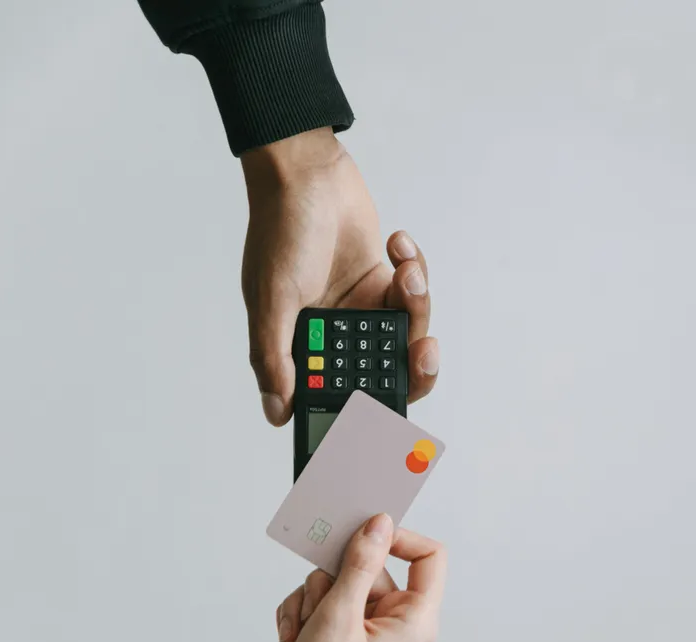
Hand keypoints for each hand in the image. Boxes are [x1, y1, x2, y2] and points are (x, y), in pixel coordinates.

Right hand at [240, 129, 439, 425]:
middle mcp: (333, 333)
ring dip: (417, 304)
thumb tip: (277, 412)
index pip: (338, 396)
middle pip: (386, 374)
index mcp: (301, 345)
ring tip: (404, 271)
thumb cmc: (281, 228)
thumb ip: (274, 357)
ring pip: (408, 332)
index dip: (367, 412)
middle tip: (423, 350)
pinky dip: (414, 270)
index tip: (393, 416)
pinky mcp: (384, 282)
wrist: (307, 171)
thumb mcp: (272, 298)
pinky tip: (395, 243)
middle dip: (413, 366)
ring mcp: (362, 308)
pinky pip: (414, 293)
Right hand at [268, 514, 446, 641]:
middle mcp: (402, 624)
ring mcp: (376, 632)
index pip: (429, 556)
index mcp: (416, 620)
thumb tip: (380, 523)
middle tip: (316, 608)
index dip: (398, 538)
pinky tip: (293, 637)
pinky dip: (307, 615)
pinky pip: (331, 605)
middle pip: (371, 569)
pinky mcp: (352, 639)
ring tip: (301, 631)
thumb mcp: (339, 617)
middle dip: (332, 581)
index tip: (362, 534)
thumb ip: (359, 564)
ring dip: (312, 600)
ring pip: (343, 585)